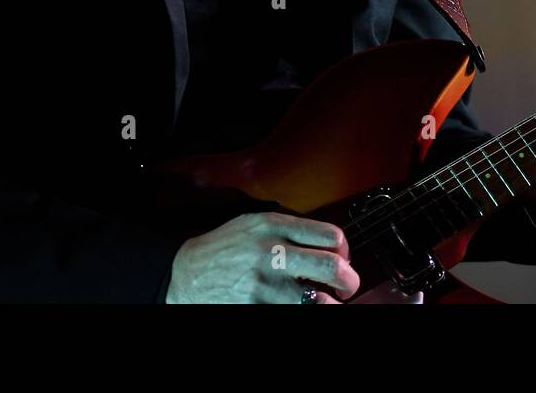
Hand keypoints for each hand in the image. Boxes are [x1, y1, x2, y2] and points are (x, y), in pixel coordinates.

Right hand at [166, 211, 359, 303]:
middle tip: (348, 287)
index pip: (330, 235)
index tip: (343, 258)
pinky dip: (304, 311)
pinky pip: (294, 313)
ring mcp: (264, 285)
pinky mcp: (256, 308)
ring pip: (318, 300)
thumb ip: (290, 228)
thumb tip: (328, 242)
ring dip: (329, 304)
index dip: (345, 250)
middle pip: (331, 267)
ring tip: (327, 302)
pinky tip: (300, 306)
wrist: (186, 273)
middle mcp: (272, 253)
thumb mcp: (256, 223)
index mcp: (275, 226)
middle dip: (349, 281)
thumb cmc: (224, 247)